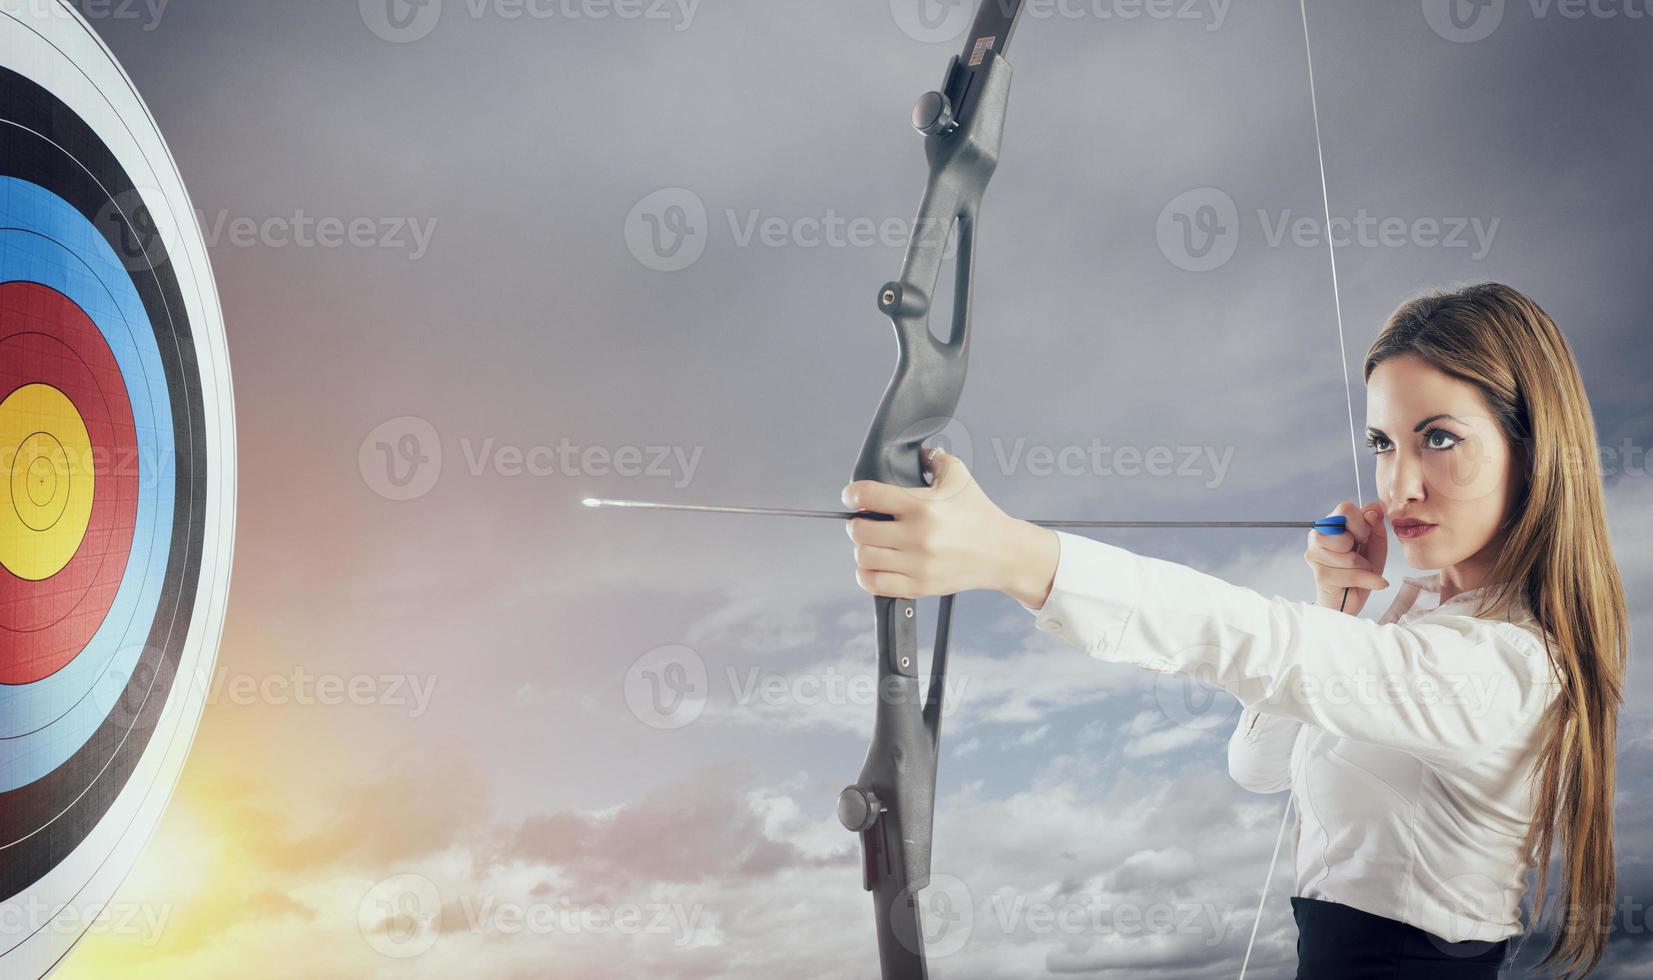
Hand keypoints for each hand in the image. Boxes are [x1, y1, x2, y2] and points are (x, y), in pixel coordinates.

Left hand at [843, 449, 1058, 606]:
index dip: (853, 494)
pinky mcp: (920, 586)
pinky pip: (874, 583)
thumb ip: (932, 458)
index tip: (852, 496)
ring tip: (874, 543)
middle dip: (858, 523)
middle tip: (867, 521)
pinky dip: (866, 574)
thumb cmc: (979, 514)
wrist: (1002, 553)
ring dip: (863, 548)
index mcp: (923, 505)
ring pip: (864, 557)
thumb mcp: (958, 475)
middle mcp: (918, 536)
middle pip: (859, 530)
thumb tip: (911, 452)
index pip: (868, 495)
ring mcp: (918, 564)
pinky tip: (876, 564)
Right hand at [1305, 500, 1388, 614]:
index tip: (1364, 536)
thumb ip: (1375, 524)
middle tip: (1360, 552)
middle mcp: (1317, 536)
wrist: (1350, 600)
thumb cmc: (1361, 570)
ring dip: (1363, 565)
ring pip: (1348, 554)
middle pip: (1340, 525)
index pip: (1344, 508)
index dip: (1361, 522)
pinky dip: (1368, 579)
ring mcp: (1315, 555)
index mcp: (1330, 524)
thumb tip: (1374, 508)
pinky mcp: (1320, 574)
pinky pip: (1352, 573)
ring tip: (1359, 569)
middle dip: (1360, 541)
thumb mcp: (1375, 544)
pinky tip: (1371, 582)